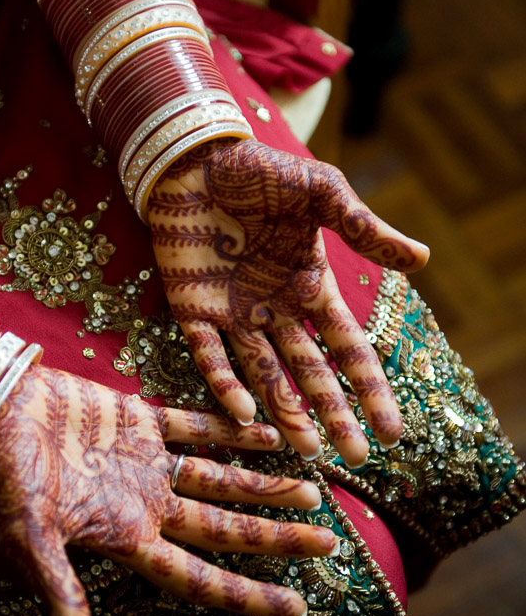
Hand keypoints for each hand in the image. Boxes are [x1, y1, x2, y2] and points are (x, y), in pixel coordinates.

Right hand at [0, 363, 334, 615]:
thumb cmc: (6, 477)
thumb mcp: (31, 540)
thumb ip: (61, 596)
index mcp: (126, 536)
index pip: (198, 577)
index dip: (247, 595)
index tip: (298, 608)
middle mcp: (146, 503)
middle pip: (224, 527)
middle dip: (275, 536)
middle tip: (329, 541)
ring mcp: (146, 461)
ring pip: (220, 478)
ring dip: (264, 483)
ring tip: (315, 489)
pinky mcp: (140, 419)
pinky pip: (197, 427)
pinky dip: (231, 430)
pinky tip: (269, 433)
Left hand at [148, 139, 428, 466]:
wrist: (195, 158)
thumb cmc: (262, 170)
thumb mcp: (322, 192)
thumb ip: (363, 226)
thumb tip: (423, 258)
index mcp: (310, 287)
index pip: (347, 348)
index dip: (369, 387)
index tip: (390, 431)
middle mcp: (276, 309)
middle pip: (311, 373)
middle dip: (334, 414)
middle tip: (354, 457)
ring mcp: (234, 314)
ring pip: (265, 374)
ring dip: (286, 411)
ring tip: (308, 450)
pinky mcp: (193, 310)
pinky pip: (210, 354)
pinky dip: (226, 382)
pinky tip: (245, 412)